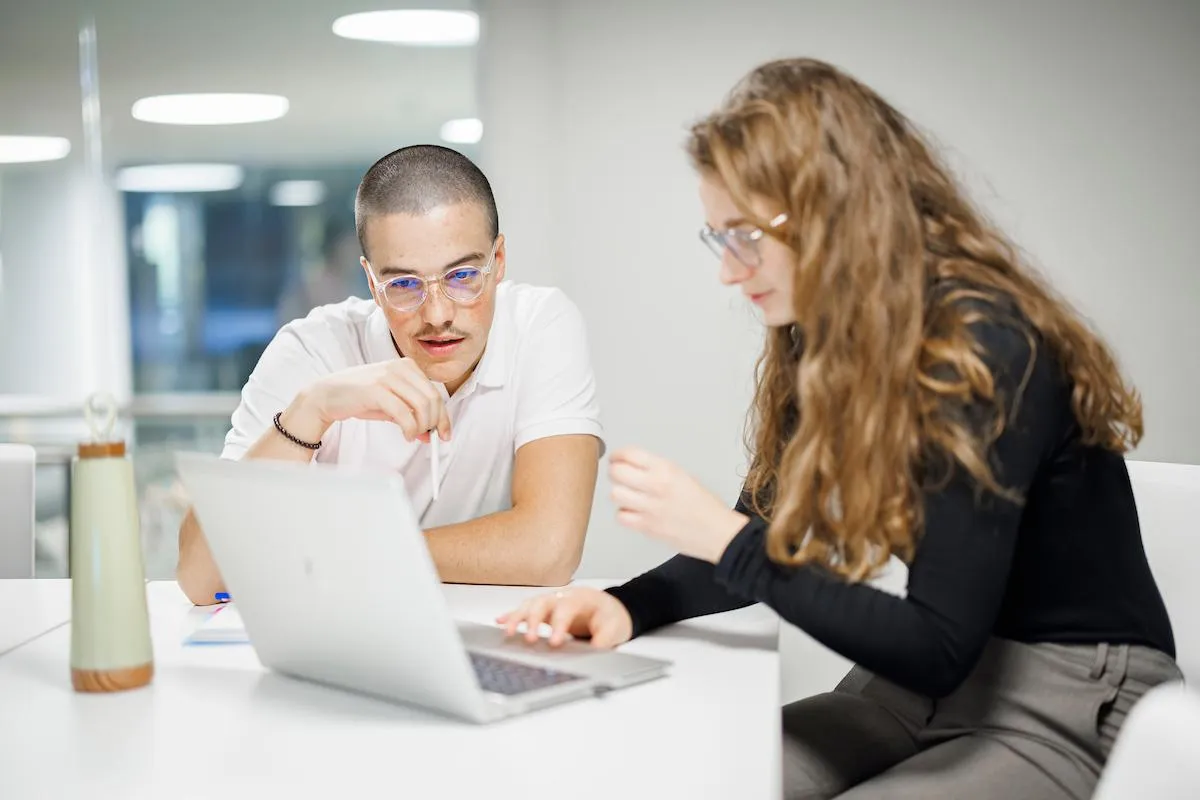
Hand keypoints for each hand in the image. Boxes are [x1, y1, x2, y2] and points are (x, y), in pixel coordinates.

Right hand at [293, 359, 452, 442]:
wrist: (326, 395)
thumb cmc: (359, 398)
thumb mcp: (391, 403)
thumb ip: (411, 414)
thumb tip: (432, 432)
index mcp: (407, 366)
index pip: (435, 392)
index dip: (443, 416)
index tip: (445, 433)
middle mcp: (399, 368)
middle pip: (432, 399)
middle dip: (435, 422)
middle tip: (429, 438)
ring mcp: (387, 377)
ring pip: (421, 405)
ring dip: (422, 426)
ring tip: (413, 436)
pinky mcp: (376, 390)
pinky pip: (404, 413)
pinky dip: (410, 428)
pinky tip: (407, 435)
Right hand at [496, 587, 632, 648]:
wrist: (612, 610)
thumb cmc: (612, 617)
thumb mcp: (615, 629)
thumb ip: (602, 641)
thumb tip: (592, 652)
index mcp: (581, 598)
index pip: (566, 608)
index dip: (558, 625)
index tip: (554, 642)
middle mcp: (563, 596)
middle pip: (543, 603)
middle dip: (534, 621)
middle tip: (530, 640)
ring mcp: (552, 602)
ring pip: (531, 605)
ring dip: (518, 617)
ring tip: (508, 631)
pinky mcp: (545, 610)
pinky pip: (526, 609)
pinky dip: (512, 615)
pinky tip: (500, 622)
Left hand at [609, 447, 747, 562]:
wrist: (717, 532)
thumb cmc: (705, 506)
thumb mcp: (683, 476)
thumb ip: (657, 470)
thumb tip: (633, 467)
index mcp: (667, 469)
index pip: (630, 454)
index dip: (618, 455)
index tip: (616, 458)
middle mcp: (657, 486)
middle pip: (617, 473)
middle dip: (615, 472)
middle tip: (619, 476)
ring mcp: (650, 508)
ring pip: (616, 494)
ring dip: (619, 494)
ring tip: (628, 495)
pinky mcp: (647, 527)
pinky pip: (622, 516)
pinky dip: (625, 514)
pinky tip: (634, 512)